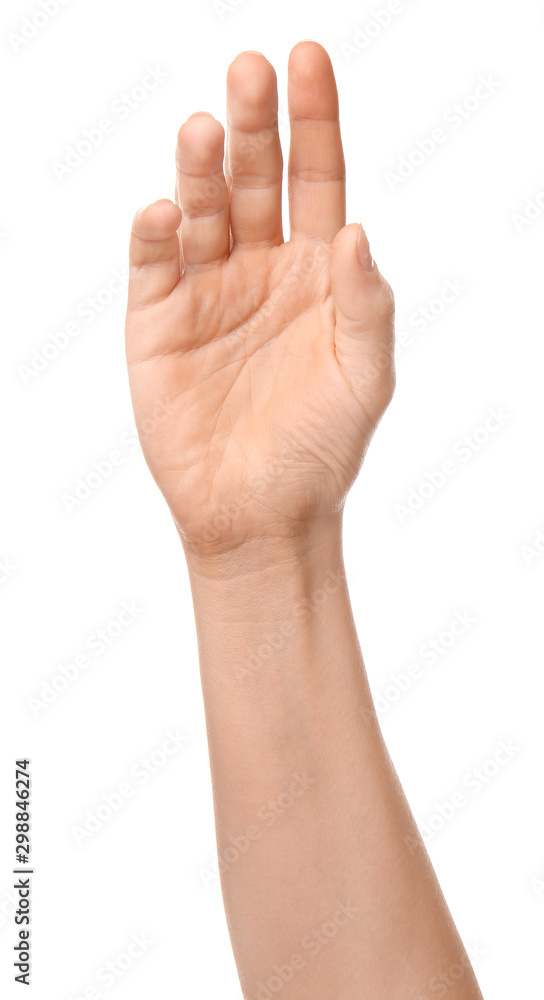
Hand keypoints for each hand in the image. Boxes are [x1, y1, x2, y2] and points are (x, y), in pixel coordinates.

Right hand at [125, 42, 394, 554]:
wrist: (260, 514)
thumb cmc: (320, 449)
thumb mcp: (365, 376)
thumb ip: (367, 304)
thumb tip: (361, 232)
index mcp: (316, 274)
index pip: (317, 181)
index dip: (315, 122)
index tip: (308, 62)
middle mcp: (260, 270)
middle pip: (256, 180)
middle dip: (255, 126)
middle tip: (250, 71)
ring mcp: (207, 292)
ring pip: (203, 211)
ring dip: (202, 170)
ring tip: (207, 130)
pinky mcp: (157, 323)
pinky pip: (153, 265)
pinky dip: (155, 234)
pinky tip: (166, 211)